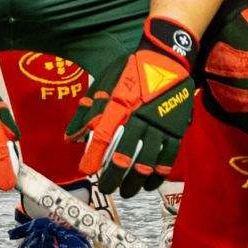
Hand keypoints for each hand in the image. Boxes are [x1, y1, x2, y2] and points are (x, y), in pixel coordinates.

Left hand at [79, 16, 201, 196]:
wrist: (168, 56)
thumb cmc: (131, 69)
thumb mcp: (105, 81)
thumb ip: (88, 110)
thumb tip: (71, 137)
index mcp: (121, 103)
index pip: (104, 135)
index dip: (94, 155)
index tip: (87, 171)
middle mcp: (140, 117)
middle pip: (125, 155)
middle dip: (113, 176)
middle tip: (106, 188)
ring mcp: (161, 124)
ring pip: (147, 161)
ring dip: (135, 180)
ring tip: (125, 191)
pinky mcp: (177, 128)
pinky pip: (169, 158)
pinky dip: (158, 174)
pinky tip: (149, 184)